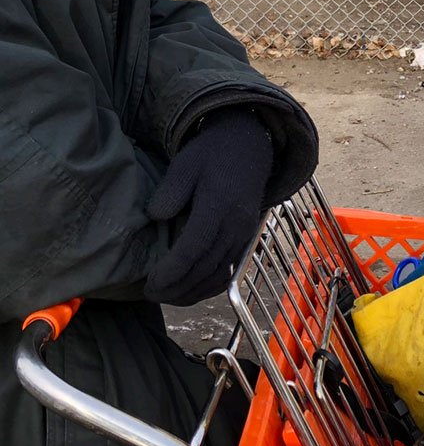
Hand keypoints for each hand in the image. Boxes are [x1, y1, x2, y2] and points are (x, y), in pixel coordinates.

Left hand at [144, 107, 272, 305]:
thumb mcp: (185, 163)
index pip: (194, 248)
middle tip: (152, 294)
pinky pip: (229, 271)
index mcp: (218, 207)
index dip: (172, 270)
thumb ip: (170, 191)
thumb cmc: (212, 155)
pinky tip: (192, 291)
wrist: (249, 149)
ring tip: (168, 297)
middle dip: (178, 287)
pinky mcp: (246, 240)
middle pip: (206, 268)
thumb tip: (156, 217)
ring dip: (193, 292)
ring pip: (218, 274)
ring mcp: (243, 235)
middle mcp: (235, 226)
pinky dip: (210, 287)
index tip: (151, 281)